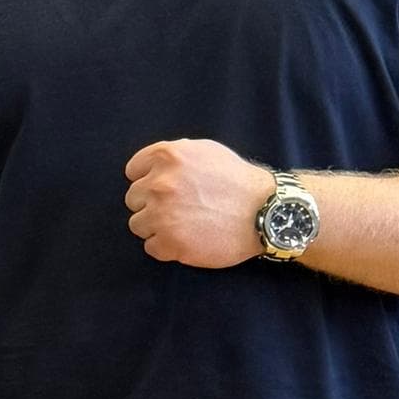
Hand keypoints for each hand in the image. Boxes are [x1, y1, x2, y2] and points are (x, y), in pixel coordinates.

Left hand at [125, 139, 273, 270]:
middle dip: (152, 204)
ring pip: (137, 224)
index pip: (133, 171)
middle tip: (179, 209)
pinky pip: (150, 247)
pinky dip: (166, 247)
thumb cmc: (238, 181)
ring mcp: (162, 215)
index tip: (165, 189)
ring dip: (156, 227)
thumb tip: (148, 167)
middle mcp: (159, 184)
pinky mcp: (169, 243)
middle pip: (133, 199)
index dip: (149, 180)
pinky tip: (188, 240)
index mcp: (167, 157)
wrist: (265, 212)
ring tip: (183, 225)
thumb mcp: (206, 151)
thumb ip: (174, 156)